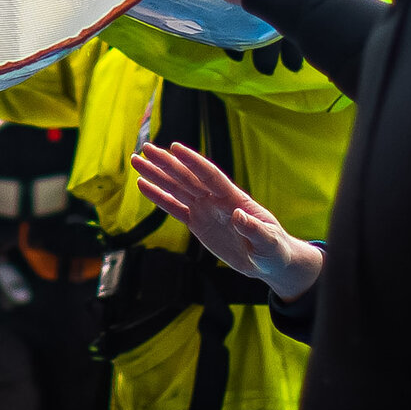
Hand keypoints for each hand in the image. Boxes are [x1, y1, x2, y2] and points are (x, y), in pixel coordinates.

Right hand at [130, 141, 322, 300]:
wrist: (268, 261)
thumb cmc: (274, 249)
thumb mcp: (268, 242)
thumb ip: (254, 229)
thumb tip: (238, 216)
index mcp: (233, 198)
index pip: (210, 176)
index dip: (193, 162)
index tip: (175, 148)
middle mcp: (216, 199)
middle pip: (187, 177)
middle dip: (166, 163)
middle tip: (146, 148)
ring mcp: (205, 209)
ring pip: (177, 188)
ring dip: (157, 174)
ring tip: (137, 160)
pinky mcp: (197, 223)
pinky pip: (174, 208)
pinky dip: (158, 197)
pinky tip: (143, 185)